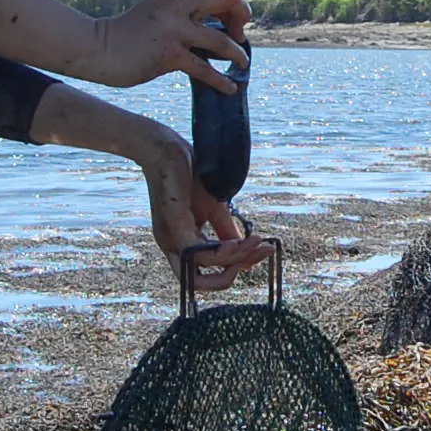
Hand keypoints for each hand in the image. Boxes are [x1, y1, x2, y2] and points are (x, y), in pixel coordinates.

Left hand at [28, 86, 271, 289]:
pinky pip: (195, 254)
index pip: (207, 272)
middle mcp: (172, 246)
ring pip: (200, 270)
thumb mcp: (214, 208)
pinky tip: (238, 244)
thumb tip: (246, 251)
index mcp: (182, 243)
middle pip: (198, 284)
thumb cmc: (188, 174)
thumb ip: (226, 231)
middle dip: (231, 275)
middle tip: (258, 251)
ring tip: (254, 243)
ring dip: (233, 260)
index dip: (236, 267)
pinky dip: (219, 254)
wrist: (167, 146)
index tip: (263, 250)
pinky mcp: (172, 226)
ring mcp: (169, 238)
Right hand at [92, 0, 253, 92]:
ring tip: (242, 64)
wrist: (98, 49)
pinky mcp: (170, 55)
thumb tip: (216, 27)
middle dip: (242, 20)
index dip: (236, 8)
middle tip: (242, 38)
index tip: (236, 25)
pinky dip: (221, 80)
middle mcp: (178, 6)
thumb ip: (183, 14)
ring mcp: (174, 30)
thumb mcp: (159, 13)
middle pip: (227, 2)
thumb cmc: (128, 35)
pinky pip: (205, 69)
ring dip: (237, 54)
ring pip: (221, 40)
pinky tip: (230, 88)